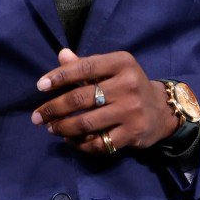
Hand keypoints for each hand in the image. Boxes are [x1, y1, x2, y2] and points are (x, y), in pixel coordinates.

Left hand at [31, 48, 179, 154]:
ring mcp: (131, 111)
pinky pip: (98, 143)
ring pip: (86, 123)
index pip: (84, 67)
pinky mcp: (132, 133)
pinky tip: (70, 140)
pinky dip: (79, 144)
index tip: (40, 86)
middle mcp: (128, 85)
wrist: (162, 110)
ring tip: (50, 128)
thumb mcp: (112, 68)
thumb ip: (86, 65)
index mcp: (122, 62)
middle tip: (37, 116)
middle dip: (53, 108)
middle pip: (81, 98)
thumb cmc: (128, 85)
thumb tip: (62, 55)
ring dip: (62, 127)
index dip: (59, 77)